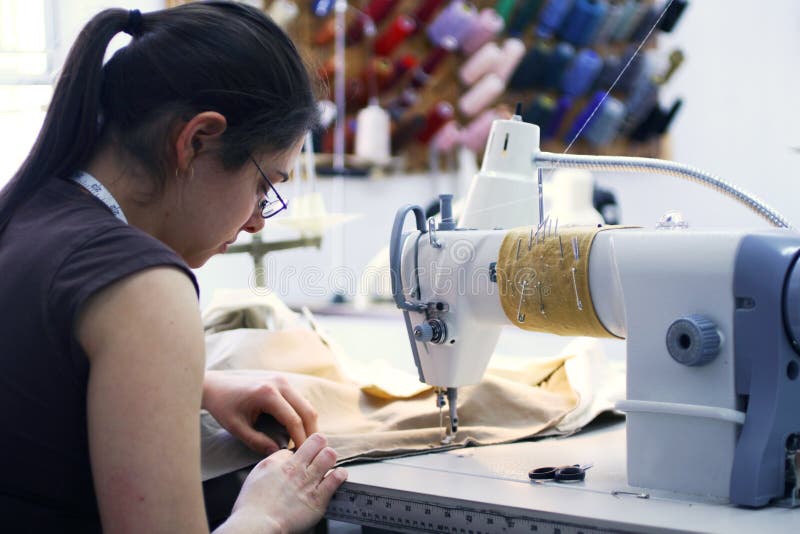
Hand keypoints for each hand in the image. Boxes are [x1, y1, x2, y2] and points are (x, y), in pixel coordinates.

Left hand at [203, 370, 317, 454]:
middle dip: (311, 433)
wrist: (215, 386)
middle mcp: (280, 384)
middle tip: (310, 452)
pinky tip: (298, 431)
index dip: (300, 439)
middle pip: (307, 411)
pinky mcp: (282, 383)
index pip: (294, 420)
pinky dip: (303, 416)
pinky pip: (300, 401)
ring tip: (305, 443)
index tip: (302, 456)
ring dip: (309, 424)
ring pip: (307, 405)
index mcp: (268, 394)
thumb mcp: (236, 428)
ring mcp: (282, 381)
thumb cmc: (223, 407)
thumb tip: (278, 454)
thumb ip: (257, 442)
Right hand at [217, 434, 347, 533]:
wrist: (257, 525)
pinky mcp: (318, 499)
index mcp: (283, 463)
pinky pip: (336, 479)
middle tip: (320, 454)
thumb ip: (274, 461)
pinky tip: (338, 476)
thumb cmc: (253, 504)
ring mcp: (309, 483)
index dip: (305, 448)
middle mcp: (298, 470)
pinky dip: (340, 475)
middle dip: (321, 446)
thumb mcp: (258, 473)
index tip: (307, 453)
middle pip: (319, 442)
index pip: (300, 444)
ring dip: (330, 458)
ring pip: (329, 456)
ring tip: (329, 464)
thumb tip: (286, 455)